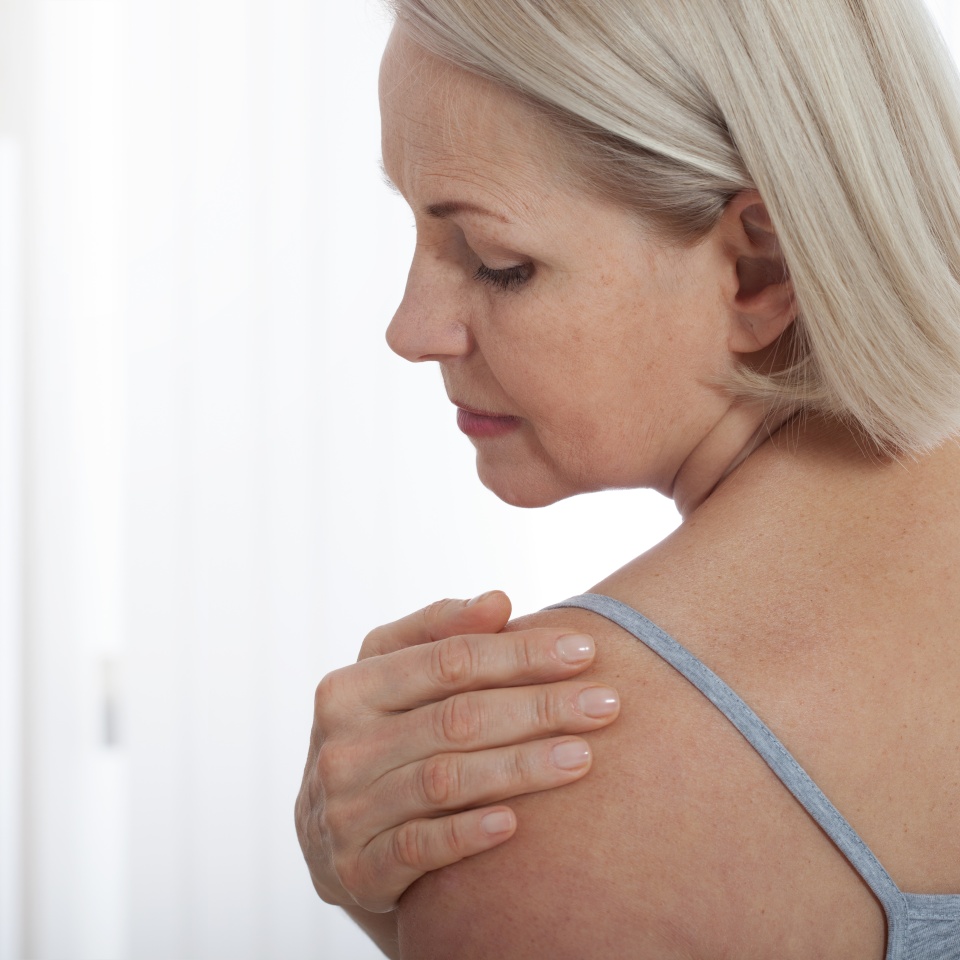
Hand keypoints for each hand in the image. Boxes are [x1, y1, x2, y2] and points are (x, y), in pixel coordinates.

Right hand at [295, 591, 619, 913]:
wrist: (335, 834)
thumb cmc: (386, 732)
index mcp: (349, 687)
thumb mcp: (395, 674)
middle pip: (456, 718)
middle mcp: (341, 746)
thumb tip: (500, 600)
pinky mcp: (358, 867)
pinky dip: (469, 833)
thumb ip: (442, 632)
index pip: (448, 659)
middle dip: (538, 707)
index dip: (520, 653)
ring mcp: (346, 810)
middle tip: (605, 704)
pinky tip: (517, 823)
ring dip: (522, 768)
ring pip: (446, 781)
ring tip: (583, 756)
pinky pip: (420, 847)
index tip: (585, 648)